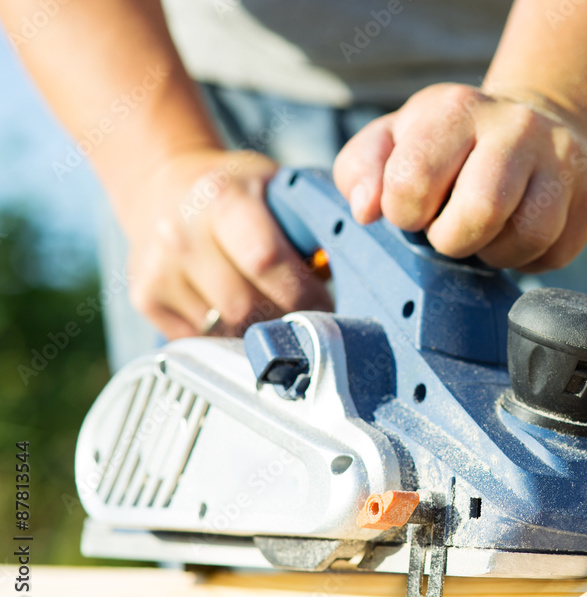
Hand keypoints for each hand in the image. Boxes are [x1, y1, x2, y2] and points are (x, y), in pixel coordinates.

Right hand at [119, 149, 332, 338]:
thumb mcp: (277, 187)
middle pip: (246, 306)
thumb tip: (358, 271)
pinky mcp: (143, 296)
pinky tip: (231, 307)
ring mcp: (157, 267)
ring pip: (224, 328)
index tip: (324, 303)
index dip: (303, 292)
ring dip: (256, 328)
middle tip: (302, 312)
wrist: (165, 184)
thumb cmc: (239, 192)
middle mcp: (181, 233)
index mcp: (223, 199)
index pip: (264, 260)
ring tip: (268, 305)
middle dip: (283, 316)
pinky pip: (199, 338)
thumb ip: (311, 225)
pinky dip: (225, 332)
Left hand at [333, 84, 586, 271]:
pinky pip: (557, 253)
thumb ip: (360, 169)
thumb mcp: (394, 140)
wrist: (533, 125)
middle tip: (449, 232)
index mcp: (456, 109)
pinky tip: (516, 236)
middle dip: (453, 240)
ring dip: (496, 253)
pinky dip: (530, 259)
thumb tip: (366, 211)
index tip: (414, 211)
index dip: (405, 214)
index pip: (413, 182)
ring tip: (485, 235)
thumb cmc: (449, 144)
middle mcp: (516, 126)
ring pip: (529, 236)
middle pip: (481, 211)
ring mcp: (563, 160)